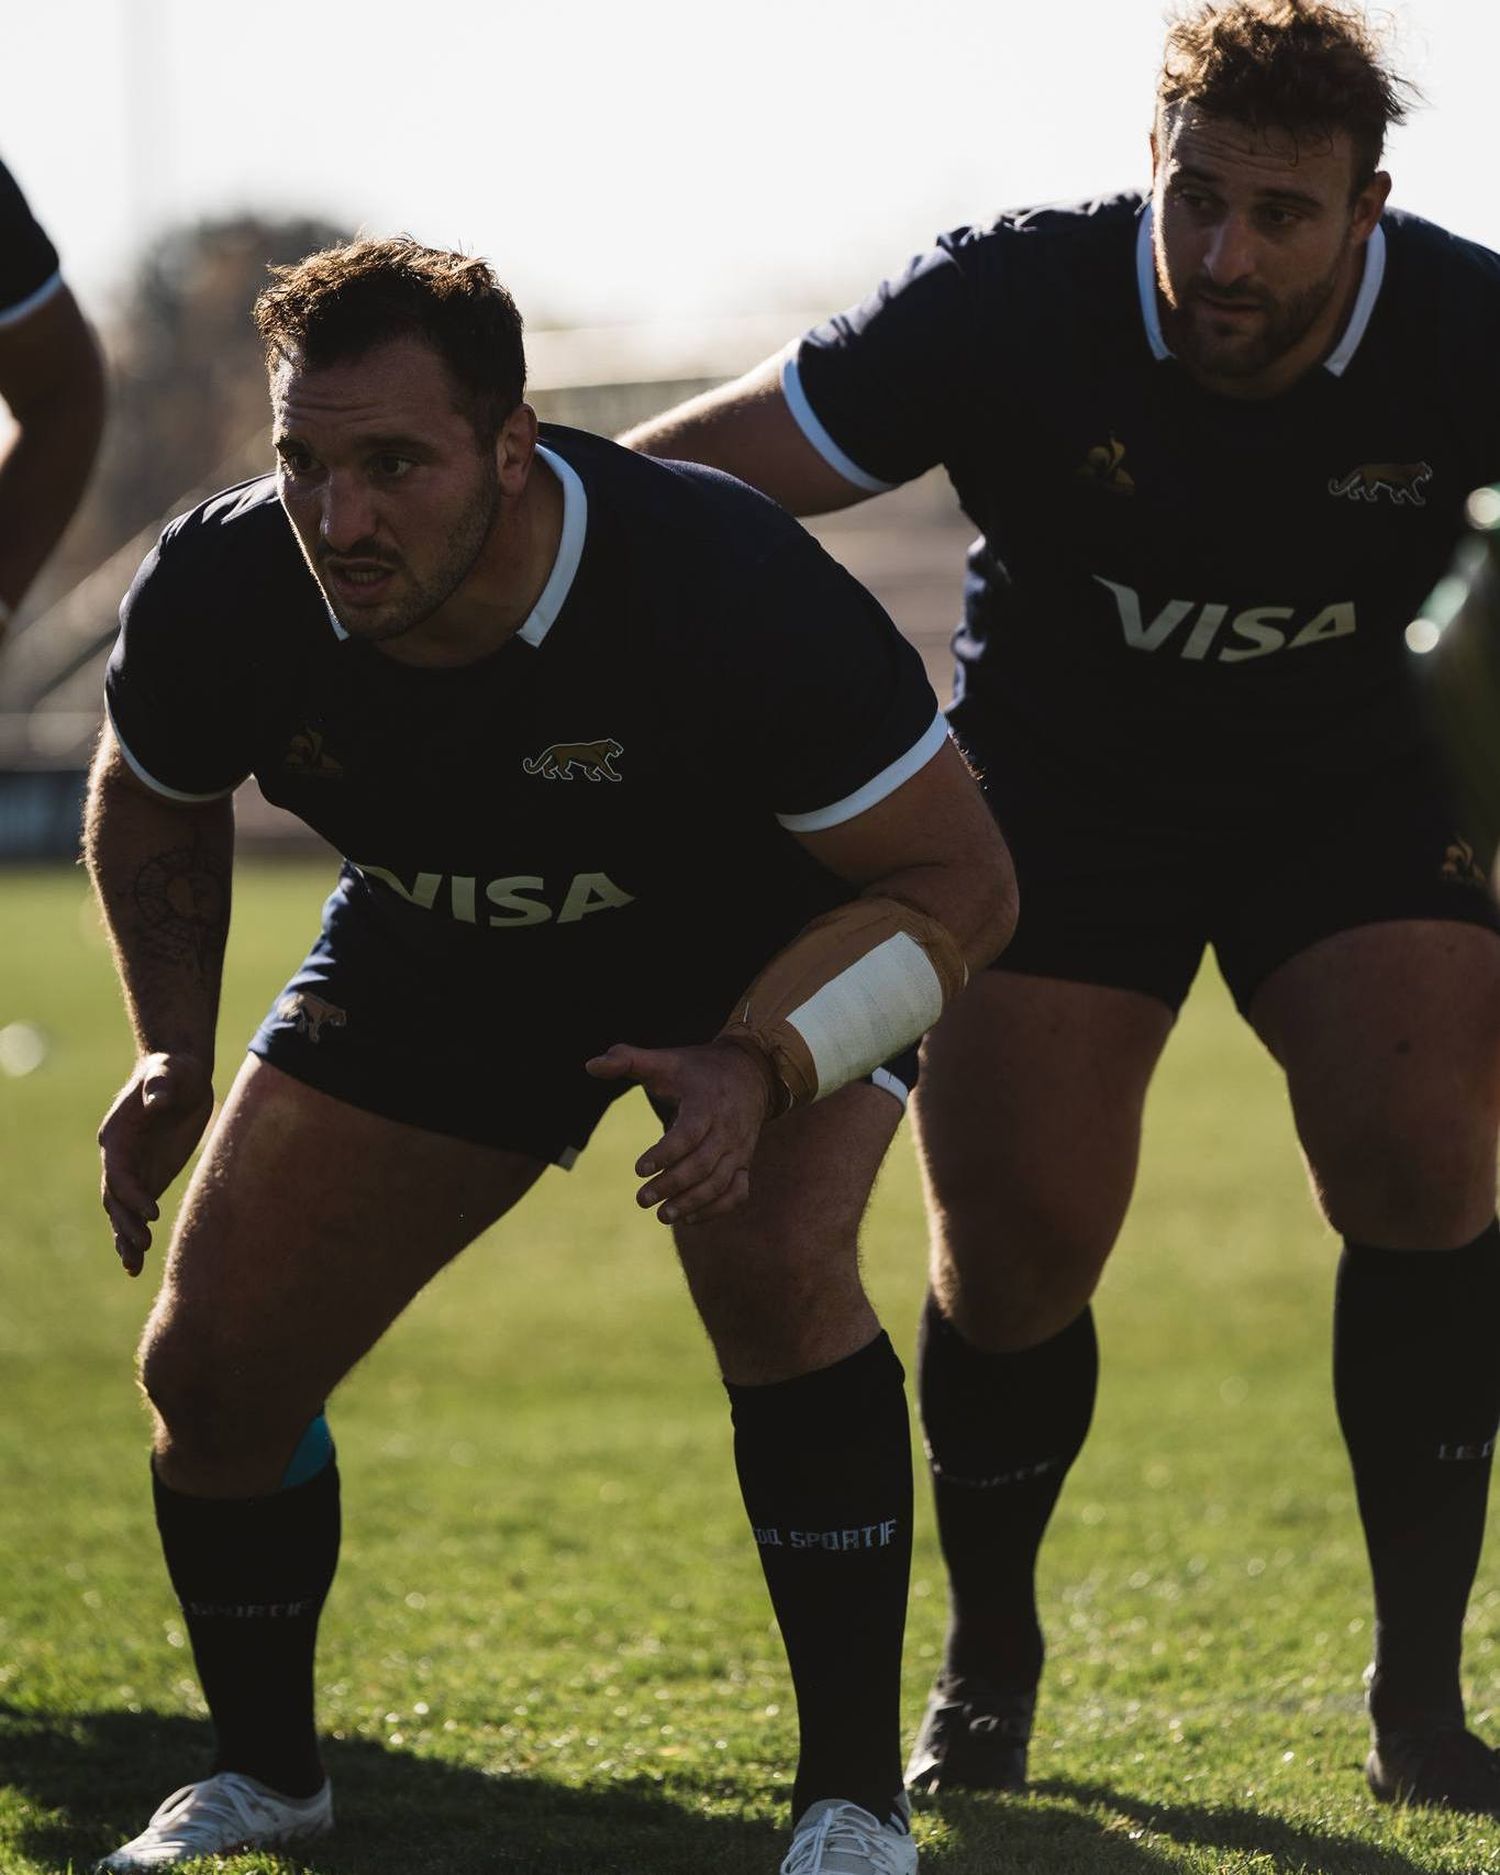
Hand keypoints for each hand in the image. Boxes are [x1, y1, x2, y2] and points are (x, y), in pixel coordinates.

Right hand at [97, 1052, 213, 1275]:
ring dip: (125, 1237)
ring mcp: (134, 1169)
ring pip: (122, 1211)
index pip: (118, 1172)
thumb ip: (161, 1084)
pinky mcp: (151, 1177)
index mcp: (117, 1135)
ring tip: (133, 1266)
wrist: (181, 1074)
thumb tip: (157, 1101)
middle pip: (114, 1198)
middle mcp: (119, 1157)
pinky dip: (136, 1233)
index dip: (132, 1194)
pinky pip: (139, 1211)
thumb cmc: (174, 1070)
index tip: (151, 1212)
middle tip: (142, 1246)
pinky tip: (139, 1260)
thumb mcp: (170, 1071)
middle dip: (125, 1223)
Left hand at [584, 1038, 776, 1224]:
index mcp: (706, 1104)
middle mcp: (726, 1130)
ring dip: (692, 1203)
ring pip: (720, 1183)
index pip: (689, 1134)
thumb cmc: (697, 1069)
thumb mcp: (664, 1060)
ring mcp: (739, 1149)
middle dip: (672, 1185)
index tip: (637, 1169)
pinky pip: (737, 1193)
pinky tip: (688, 1218)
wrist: (750, 1072)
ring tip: (662, 1216)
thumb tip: (589, 1066)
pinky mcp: (744, 1163)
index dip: (664, 1154)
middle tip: (641, 1200)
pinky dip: (716, 1209)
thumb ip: (627, 1060)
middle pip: (702, 1164)